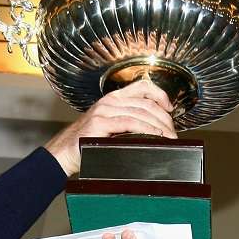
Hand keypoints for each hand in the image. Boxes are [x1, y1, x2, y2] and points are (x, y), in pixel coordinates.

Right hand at [44, 81, 176, 176]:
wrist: (64, 152)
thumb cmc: (88, 142)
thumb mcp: (110, 126)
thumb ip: (127, 121)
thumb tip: (154, 128)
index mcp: (113, 98)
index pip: (143, 86)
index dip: (160, 95)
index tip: (170, 109)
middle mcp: (109, 101)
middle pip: (146, 103)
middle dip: (165, 118)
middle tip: (174, 133)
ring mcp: (104, 111)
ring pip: (141, 113)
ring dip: (160, 126)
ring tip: (169, 138)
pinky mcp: (100, 123)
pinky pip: (130, 123)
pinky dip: (147, 129)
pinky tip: (156, 136)